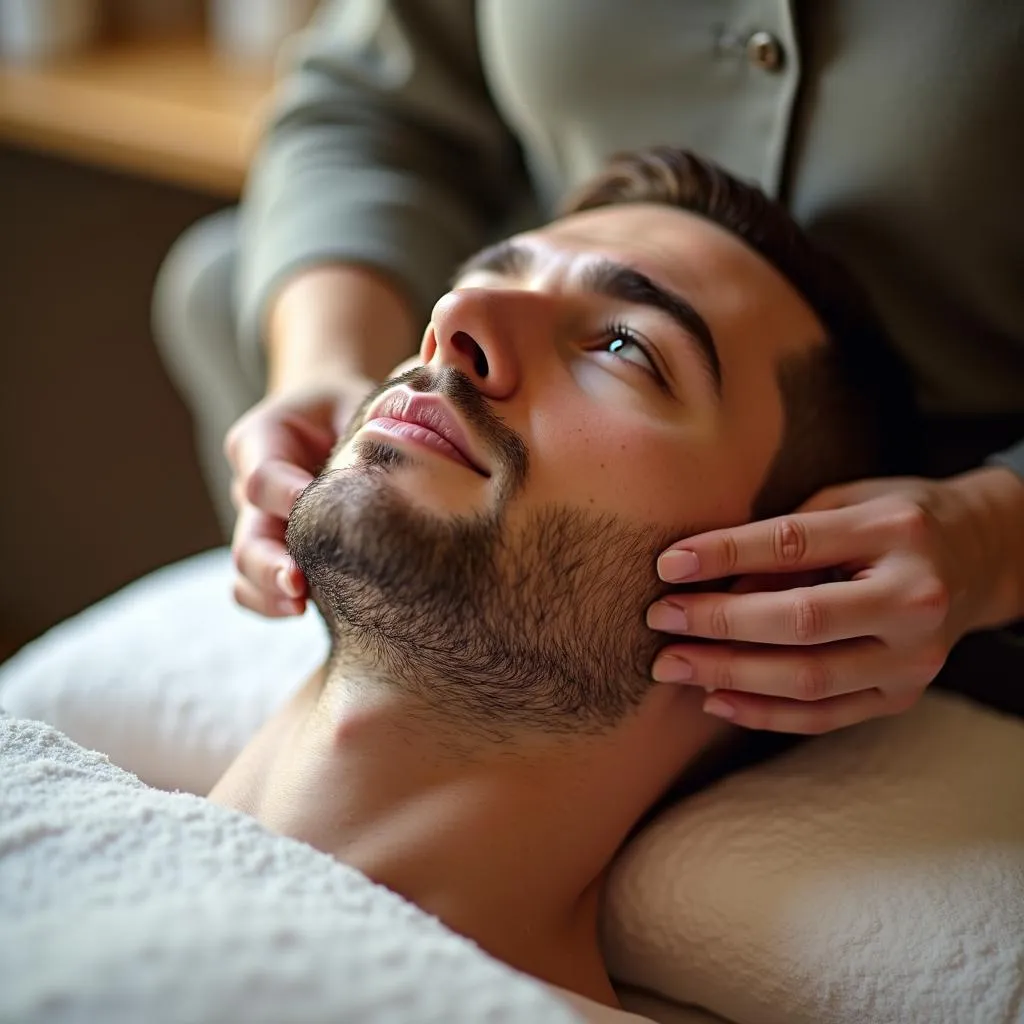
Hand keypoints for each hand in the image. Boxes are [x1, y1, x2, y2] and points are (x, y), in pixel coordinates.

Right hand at [224, 374, 375, 616]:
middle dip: (269, 559)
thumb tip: (417, 449)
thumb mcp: (363, 398)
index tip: (312, 506)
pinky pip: (254, 586)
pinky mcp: (276, 550)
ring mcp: (260, 521)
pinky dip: (270, 602)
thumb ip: (379, 420)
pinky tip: (300, 612)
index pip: (263, 474)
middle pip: (247, 530)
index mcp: (265, 438)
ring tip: (297, 606)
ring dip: (267, 588)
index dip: (285, 495)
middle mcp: (254, 484)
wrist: (336, 417)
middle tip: (297, 580)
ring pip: (245, 564)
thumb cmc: (358, 406)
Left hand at [647, 469, 1023, 733]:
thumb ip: (785, 541)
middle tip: (659, 620)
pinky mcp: (904, 695)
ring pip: (808, 679)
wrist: (982, 557)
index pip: (794, 543)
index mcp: (897, 531)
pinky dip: (763, 713)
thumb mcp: (845, 504)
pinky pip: (824, 716)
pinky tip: (714, 699)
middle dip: (719, 623)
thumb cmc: (895, 522)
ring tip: (672, 666)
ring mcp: (916, 657)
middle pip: (800, 620)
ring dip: (729, 676)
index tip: (668, 564)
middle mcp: (914, 598)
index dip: (726, 554)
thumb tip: (712, 583)